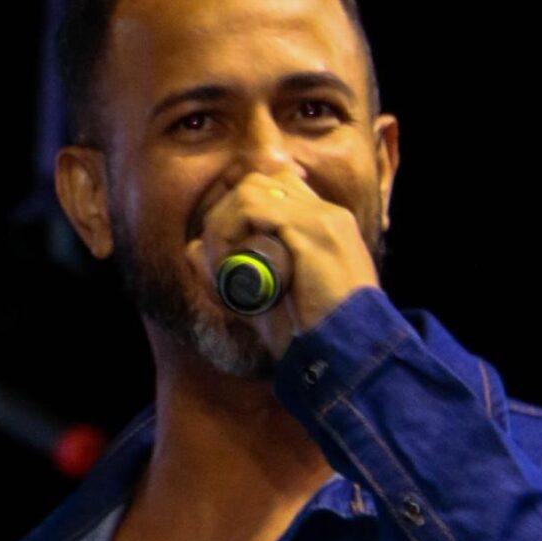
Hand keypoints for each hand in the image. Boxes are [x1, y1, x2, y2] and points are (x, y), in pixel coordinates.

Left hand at [192, 165, 378, 360]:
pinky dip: (227, 232)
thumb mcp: (267, 302)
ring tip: (221, 265)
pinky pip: (251, 209)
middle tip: (217, 260)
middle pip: (259, 182)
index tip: (226, 253)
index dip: (240, 214)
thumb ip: (233, 275)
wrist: (352, 358)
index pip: (277, 189)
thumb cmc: (314, 339)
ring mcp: (322, 219)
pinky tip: (227, 263)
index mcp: (328, 228)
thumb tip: (189, 249)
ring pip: (250, 190)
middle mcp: (327, 215)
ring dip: (222, 225)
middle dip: (225, 216)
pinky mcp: (311, 230)